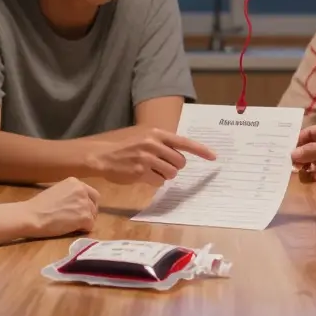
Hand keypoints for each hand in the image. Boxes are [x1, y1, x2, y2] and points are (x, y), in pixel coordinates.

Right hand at [21, 177, 99, 237]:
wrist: (32, 216)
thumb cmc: (39, 205)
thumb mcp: (58, 191)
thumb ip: (71, 194)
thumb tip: (78, 203)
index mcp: (75, 182)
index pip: (92, 194)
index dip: (88, 203)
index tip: (81, 210)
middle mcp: (82, 190)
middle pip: (94, 205)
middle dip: (89, 213)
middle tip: (78, 220)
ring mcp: (84, 203)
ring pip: (92, 216)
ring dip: (84, 221)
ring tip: (71, 225)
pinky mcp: (85, 217)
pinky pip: (90, 226)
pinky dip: (83, 230)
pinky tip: (71, 229)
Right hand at [85, 126, 216, 185]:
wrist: (101, 154)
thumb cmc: (123, 145)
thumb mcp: (143, 136)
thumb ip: (161, 142)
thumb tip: (179, 153)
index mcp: (156, 133)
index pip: (184, 142)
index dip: (201, 150)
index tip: (214, 157)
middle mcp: (154, 144)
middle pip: (179, 162)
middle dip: (174, 167)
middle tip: (161, 165)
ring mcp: (147, 158)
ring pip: (171, 174)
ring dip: (164, 175)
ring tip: (150, 170)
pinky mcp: (141, 172)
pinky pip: (158, 182)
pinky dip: (154, 181)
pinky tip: (143, 176)